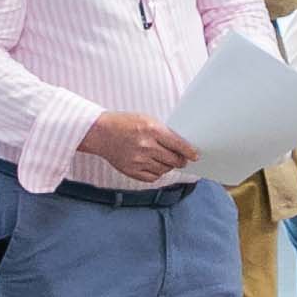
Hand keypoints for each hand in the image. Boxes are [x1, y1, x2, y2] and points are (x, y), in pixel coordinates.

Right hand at [78, 112, 196, 185]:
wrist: (100, 133)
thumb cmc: (124, 123)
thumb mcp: (146, 119)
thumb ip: (163, 132)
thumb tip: (181, 147)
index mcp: (152, 130)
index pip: (179, 145)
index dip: (190, 152)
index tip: (195, 156)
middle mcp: (146, 146)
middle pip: (174, 160)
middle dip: (180, 160)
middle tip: (181, 160)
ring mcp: (138, 160)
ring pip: (164, 169)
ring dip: (168, 166)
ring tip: (165, 160)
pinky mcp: (131, 171)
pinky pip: (153, 177)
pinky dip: (157, 173)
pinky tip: (155, 166)